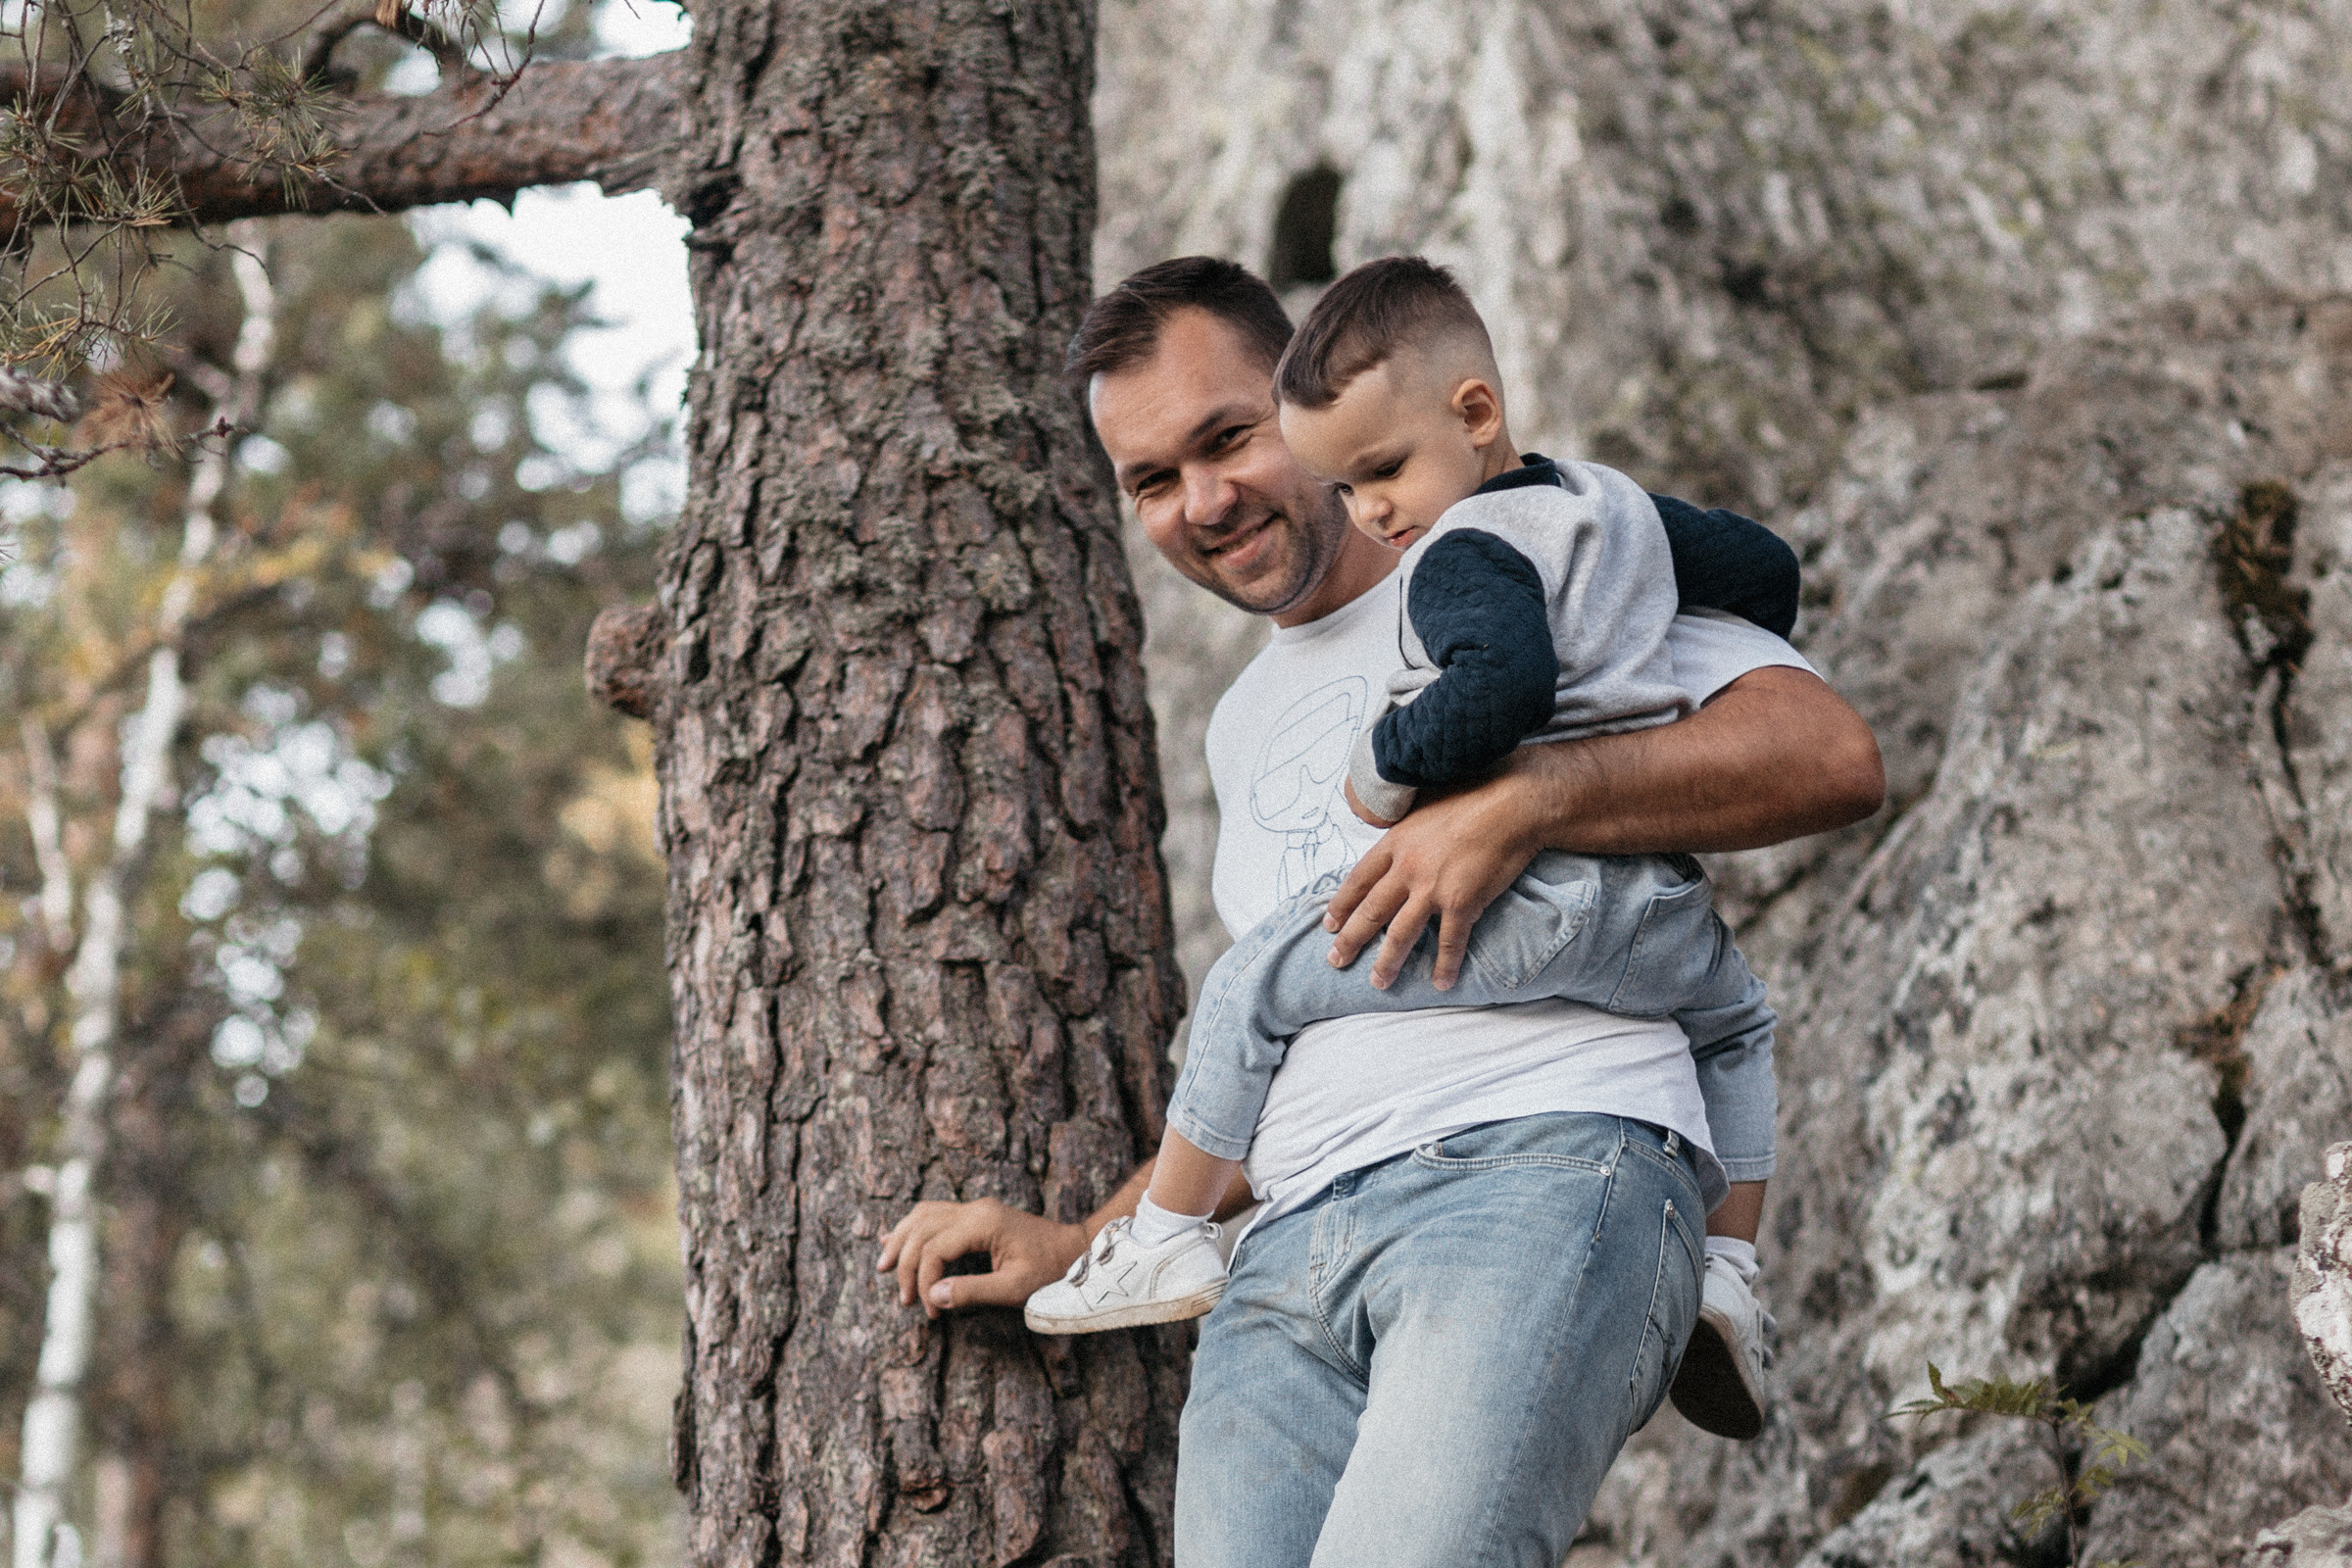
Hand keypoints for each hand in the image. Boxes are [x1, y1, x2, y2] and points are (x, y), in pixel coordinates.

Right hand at [876, 1198, 1087, 1319]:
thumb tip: (933, 1296)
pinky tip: (893, 1238)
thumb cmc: (1051, 1271)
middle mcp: (975, 1209)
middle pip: (922, 1229)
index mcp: (983, 1223)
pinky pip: (935, 1214)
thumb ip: (973, 1291)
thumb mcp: (1015, 1289)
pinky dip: (912, 1228)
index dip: (925, 1281)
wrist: (1076, 1249)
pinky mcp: (978, 1214)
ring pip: (923, 1215)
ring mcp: (976, 1208)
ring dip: (901, 1241)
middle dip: (907, 1265)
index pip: (934, 1248)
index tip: (931, 1312)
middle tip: (904, 1300)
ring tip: (882, 1266)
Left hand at [1323, 778, 1538, 989]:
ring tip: (1379, 982)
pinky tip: (1440, 982)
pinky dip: (1445, 965)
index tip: (1329, 924)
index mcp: (1395, 843)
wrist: (1511, 805)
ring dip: (1387, 961)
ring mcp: (1433, 889)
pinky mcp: (1463, 903)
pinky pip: (1450, 942)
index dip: (1341, 904)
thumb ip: (1406, 827)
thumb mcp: (1424, 806)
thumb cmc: (1472, 797)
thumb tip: (1395, 834)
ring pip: (1401, 933)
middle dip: (1351, 940)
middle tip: (1335, 960)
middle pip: (1371, 911)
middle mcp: (1407, 869)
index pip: (1358, 880)